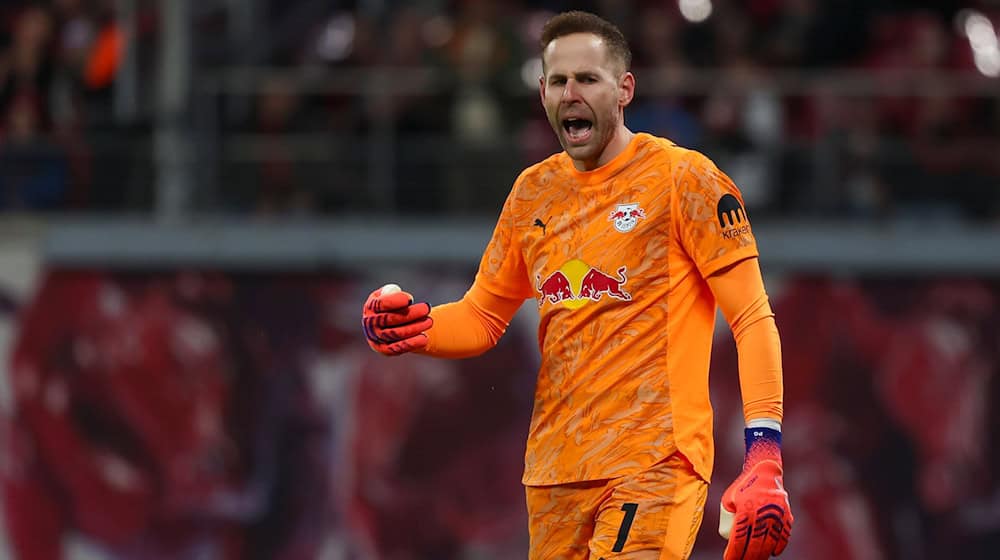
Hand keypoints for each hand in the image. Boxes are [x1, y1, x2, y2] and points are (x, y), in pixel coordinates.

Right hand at [362, 284, 431, 355]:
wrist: (389, 324)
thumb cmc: (392, 305)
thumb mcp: (389, 294)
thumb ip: (392, 292)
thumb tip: (404, 299)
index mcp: (370, 307)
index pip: (381, 304)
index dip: (395, 301)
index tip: (410, 299)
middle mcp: (370, 324)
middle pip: (391, 319)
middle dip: (411, 313)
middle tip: (427, 308)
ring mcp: (376, 338)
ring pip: (396, 333)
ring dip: (415, 327)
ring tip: (429, 321)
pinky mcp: (385, 350)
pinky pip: (398, 348)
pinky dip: (412, 344)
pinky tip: (424, 338)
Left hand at [720, 427, 792, 559]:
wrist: (765, 471)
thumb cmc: (743, 486)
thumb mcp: (729, 500)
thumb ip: (729, 519)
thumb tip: (730, 539)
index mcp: (746, 511)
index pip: (739, 541)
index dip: (734, 554)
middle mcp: (762, 515)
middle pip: (755, 546)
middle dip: (747, 559)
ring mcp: (777, 517)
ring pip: (770, 545)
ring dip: (762, 556)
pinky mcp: (786, 517)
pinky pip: (783, 537)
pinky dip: (777, 547)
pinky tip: (771, 552)